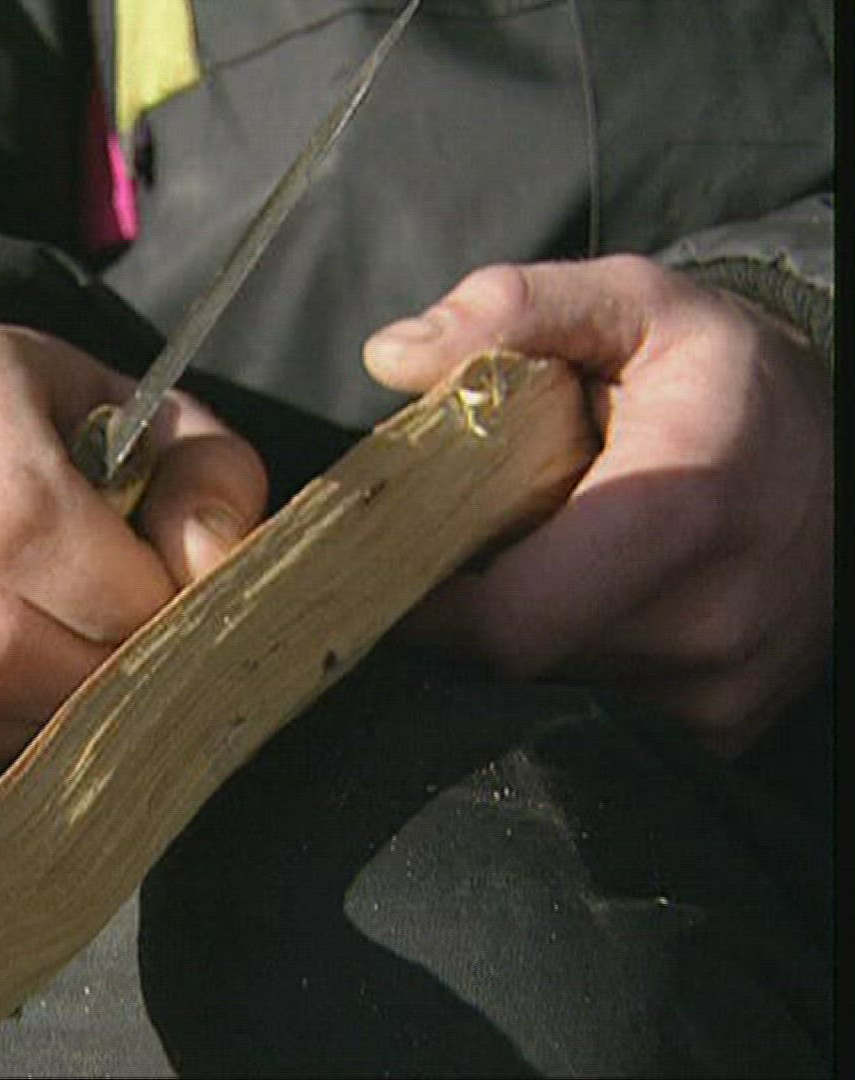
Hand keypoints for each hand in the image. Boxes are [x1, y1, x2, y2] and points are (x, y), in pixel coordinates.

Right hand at [0, 321, 266, 833]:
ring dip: (27, 744)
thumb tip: (204, 566)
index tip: (159, 605)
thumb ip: (207, 484)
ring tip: (64, 697)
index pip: (16, 516)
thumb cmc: (72, 455)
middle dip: (82, 688)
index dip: (112, 594)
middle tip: (124, 675)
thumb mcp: (162, 435)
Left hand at [362, 256, 831, 756]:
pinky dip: (575, 664)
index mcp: (679, 513)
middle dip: (468, 613)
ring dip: (524, 637)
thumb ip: (515, 308)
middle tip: (475, 546)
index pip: (505, 621)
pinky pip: (603, 716)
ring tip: (551, 562)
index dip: (427, 603)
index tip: (394, 562)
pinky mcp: (723, 727)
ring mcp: (721, 693)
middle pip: (516, 663)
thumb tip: (391, 355)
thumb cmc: (731, 375)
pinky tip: (597, 603)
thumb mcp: (637, 304)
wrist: (850, 452)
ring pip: (553, 694)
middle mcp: (710, 624)